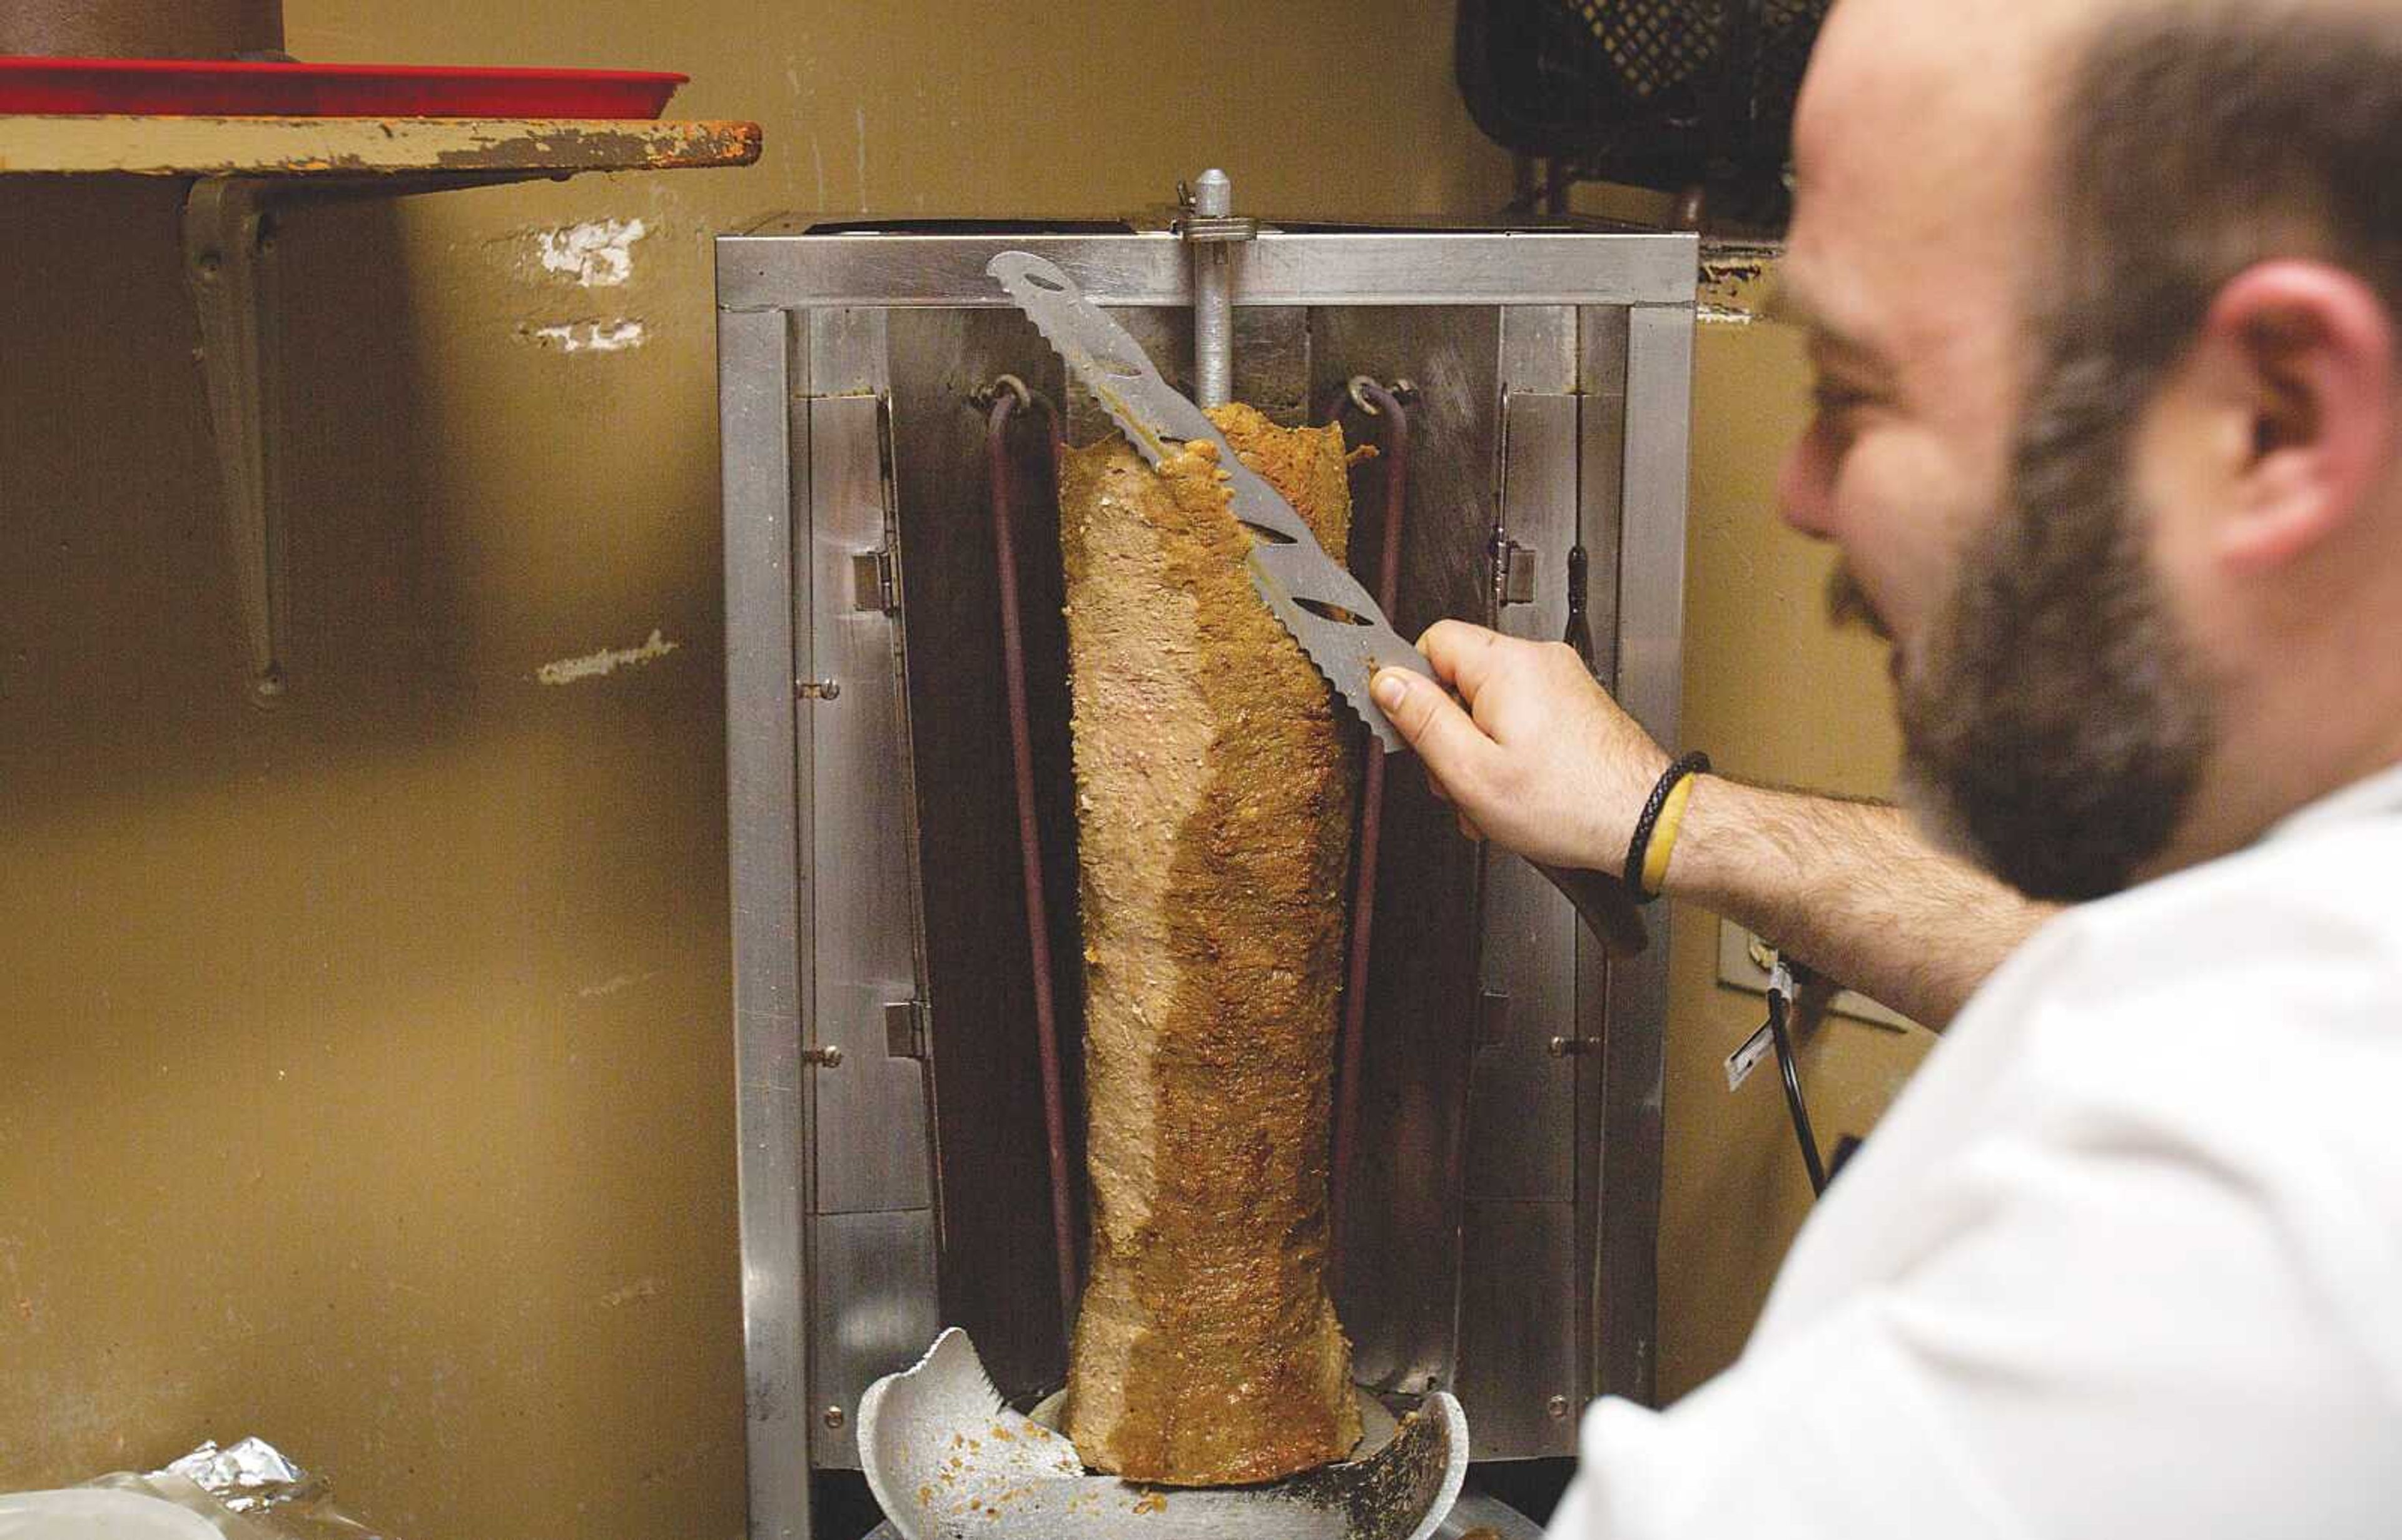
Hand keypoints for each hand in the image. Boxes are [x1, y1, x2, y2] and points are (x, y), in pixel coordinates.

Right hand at [1371, 620, 1671, 874]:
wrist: (1644, 822)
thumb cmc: (1571, 803)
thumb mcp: (1472, 771)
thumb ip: (1423, 720)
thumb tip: (1387, 682)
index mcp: (1507, 665)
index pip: (1433, 641)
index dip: (1414, 688)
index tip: (1415, 730)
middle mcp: (1539, 662)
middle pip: (1460, 678)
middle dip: (1449, 732)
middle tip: (1458, 779)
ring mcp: (1562, 682)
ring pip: (1490, 705)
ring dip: (1479, 751)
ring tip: (1493, 796)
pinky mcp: (1576, 706)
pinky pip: (1522, 718)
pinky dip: (1510, 753)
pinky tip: (1517, 791)